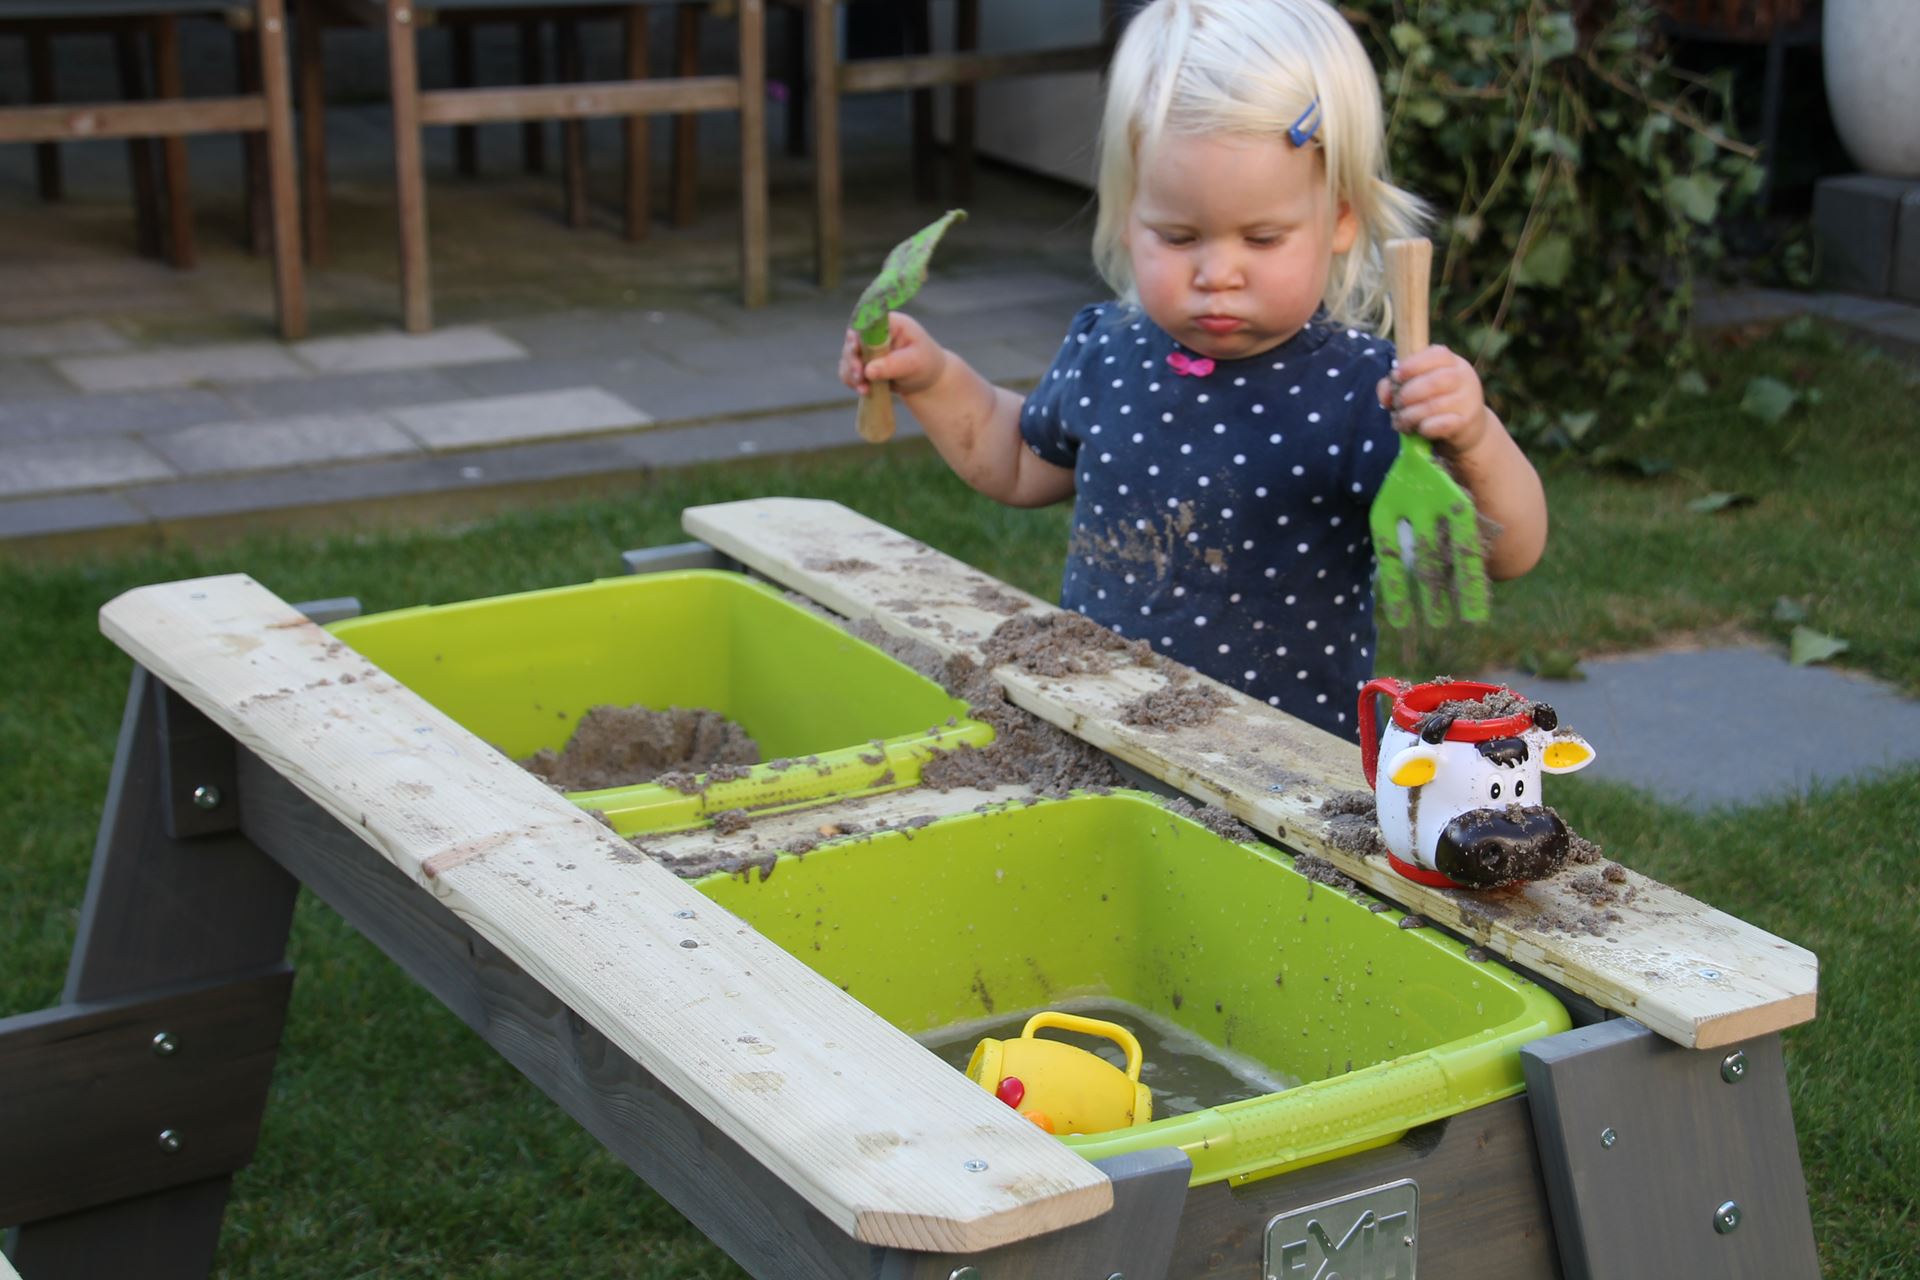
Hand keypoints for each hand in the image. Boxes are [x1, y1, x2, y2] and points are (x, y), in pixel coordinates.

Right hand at [839, 312, 948, 398]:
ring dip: (851, 373)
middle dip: (852, 359)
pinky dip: (853, 381)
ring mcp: (866, 348)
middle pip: (852, 339)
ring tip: (863, 389)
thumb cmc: (926, 364)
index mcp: (889, 323)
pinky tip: (863, 390)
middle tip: (860, 375)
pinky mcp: (863, 363)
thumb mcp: (914, 363)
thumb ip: (892, 365)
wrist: (927, 381)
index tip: (855, 348)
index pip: (867, 322)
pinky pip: (849, 371)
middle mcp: (874, 332)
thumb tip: (868, 371)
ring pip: (848, 357)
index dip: (857, 334)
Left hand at [1376, 345, 1490, 453]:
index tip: (1396, 376)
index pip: (1437, 354)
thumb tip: (1385, 394)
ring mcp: (1468, 400)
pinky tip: (1419, 429)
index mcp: (1453, 362)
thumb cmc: (1436, 401)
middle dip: (1408, 393)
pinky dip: (1424, 428)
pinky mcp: (1466, 422)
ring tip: (1401, 421)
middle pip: (1434, 381)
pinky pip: (1441, 424)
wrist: (1467, 428)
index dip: (1413, 364)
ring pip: (1434, 405)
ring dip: (1410, 415)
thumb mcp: (1417, 387)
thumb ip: (1395, 385)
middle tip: (1397, 404)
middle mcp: (1464, 377)